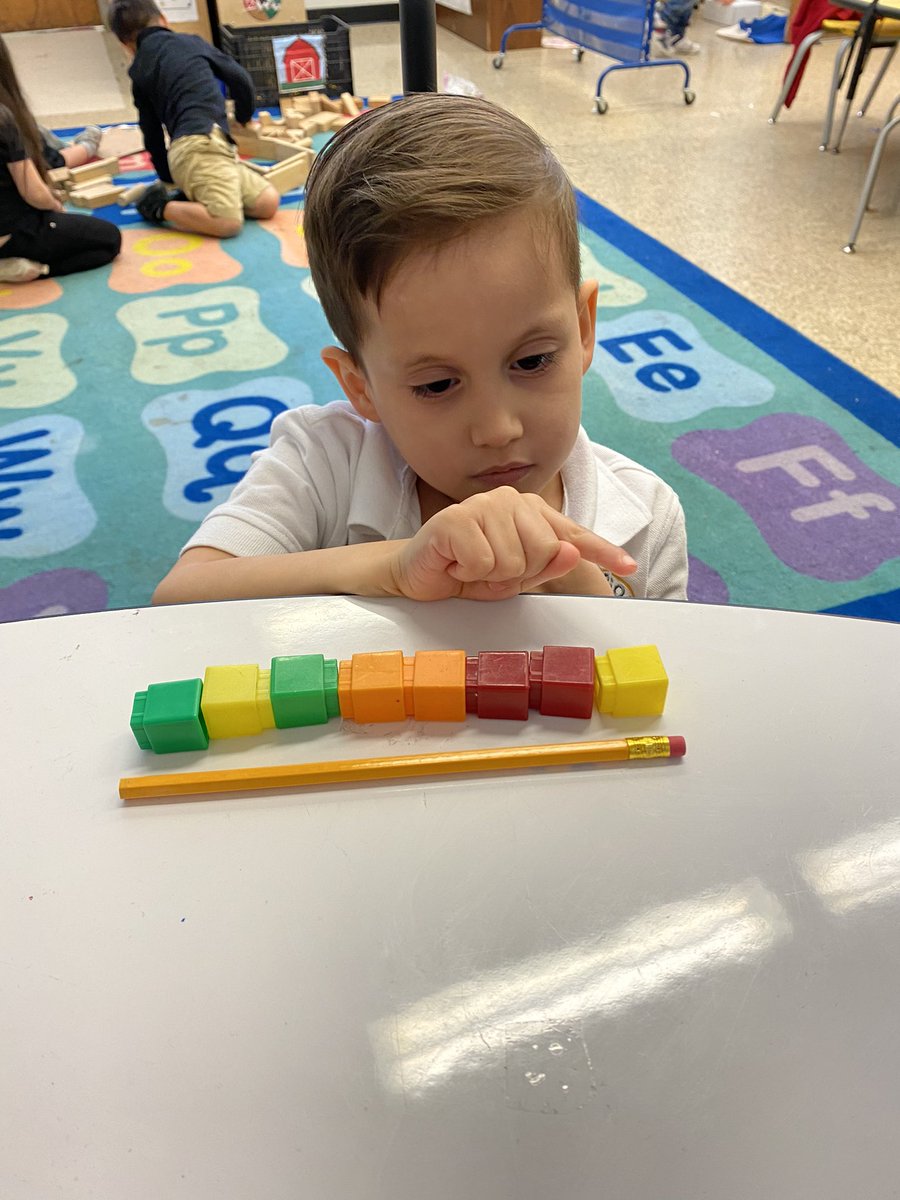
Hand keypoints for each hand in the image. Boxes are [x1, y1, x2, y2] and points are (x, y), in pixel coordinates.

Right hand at [390, 487, 635, 601]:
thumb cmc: (468, 570)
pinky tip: (456, 564)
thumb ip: (546, 566)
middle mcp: (510, 499)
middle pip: (545, 551)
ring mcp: (483, 505)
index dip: (602, 551)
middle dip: (520, 573)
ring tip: (471, 566)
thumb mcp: (515, 576)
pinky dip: (469, 573)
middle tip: (491, 570)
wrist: (418, 572)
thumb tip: (569, 553)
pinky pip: (484, 562)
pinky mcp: (457, 519)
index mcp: (530, 510)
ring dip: (491, 576)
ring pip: (515, 560)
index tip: (628, 567)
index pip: (572, 533)